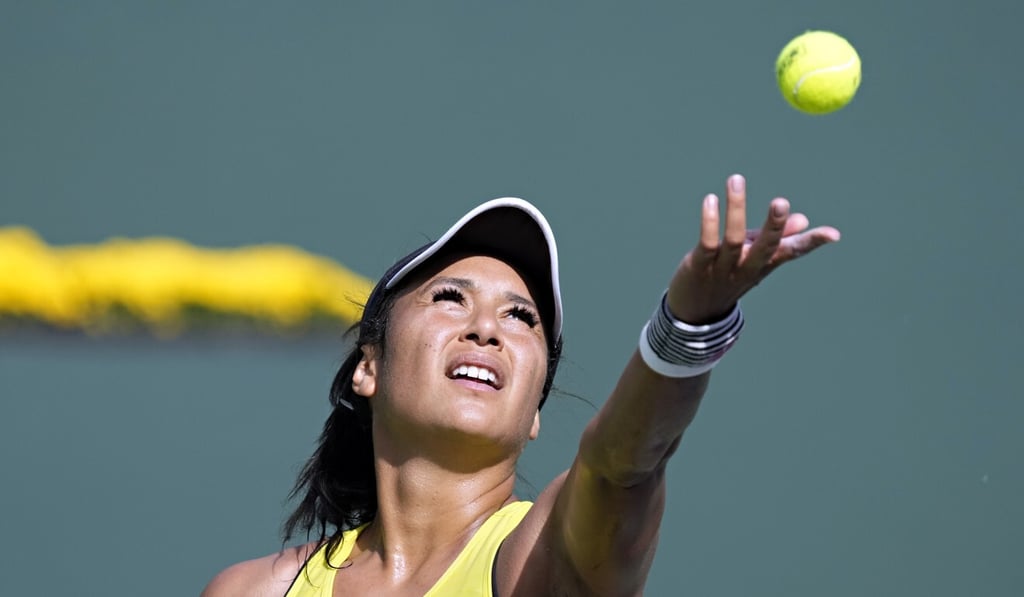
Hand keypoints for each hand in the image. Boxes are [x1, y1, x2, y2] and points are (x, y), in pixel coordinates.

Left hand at [667, 174, 840, 323]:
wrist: (696, 312)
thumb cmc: (729, 277)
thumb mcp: (754, 259)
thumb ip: (776, 238)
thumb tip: (804, 219)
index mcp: (765, 264)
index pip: (792, 252)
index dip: (812, 243)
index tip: (833, 234)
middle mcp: (748, 267)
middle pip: (765, 248)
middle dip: (774, 226)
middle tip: (781, 202)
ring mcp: (723, 269)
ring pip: (734, 240)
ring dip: (736, 209)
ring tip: (736, 180)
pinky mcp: (699, 266)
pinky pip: (707, 244)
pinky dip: (709, 223)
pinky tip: (710, 200)